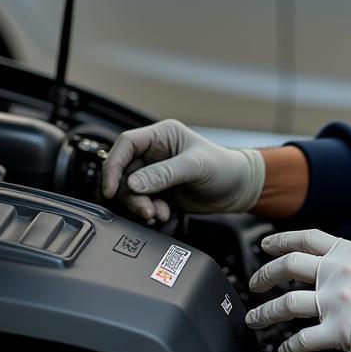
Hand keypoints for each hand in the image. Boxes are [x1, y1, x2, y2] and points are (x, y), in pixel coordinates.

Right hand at [102, 119, 264, 222]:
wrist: (239, 189)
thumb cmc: (224, 167)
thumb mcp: (195, 166)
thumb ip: (164, 174)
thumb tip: (133, 184)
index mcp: (161, 135)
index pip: (126, 145)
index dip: (113, 166)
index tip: (111, 188)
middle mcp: (155, 153)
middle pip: (124, 172)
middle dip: (131, 194)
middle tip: (145, 210)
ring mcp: (155, 173)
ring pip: (130, 190)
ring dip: (140, 206)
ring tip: (157, 214)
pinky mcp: (159, 191)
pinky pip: (142, 202)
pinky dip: (148, 211)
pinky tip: (163, 215)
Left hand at [244, 228, 350, 351]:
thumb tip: (331, 273)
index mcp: (349, 253)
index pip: (307, 239)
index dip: (281, 241)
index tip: (266, 246)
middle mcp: (339, 272)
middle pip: (288, 265)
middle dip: (264, 274)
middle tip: (254, 282)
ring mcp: (337, 301)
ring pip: (286, 303)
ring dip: (264, 313)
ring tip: (255, 320)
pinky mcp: (339, 331)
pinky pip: (302, 340)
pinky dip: (288, 347)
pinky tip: (284, 351)